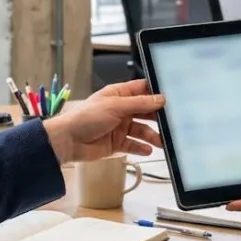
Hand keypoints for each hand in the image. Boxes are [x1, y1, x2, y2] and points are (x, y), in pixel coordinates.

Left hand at [42, 79, 163, 163]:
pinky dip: (141, 148)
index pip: (142, 90)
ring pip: (142, 130)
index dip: (156, 93)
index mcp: (119, 95)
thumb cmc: (86, 118)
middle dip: (158, 117)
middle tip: (172, 123)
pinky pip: (134, 145)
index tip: (172, 98)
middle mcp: (121, 110)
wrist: (68, 141)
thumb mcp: (115, 106)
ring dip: (152, 136)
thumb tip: (161, 99)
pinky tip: (148, 150)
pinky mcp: (117, 143)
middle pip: (145, 111)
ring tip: (161, 142)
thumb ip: (139, 103)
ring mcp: (119, 127)